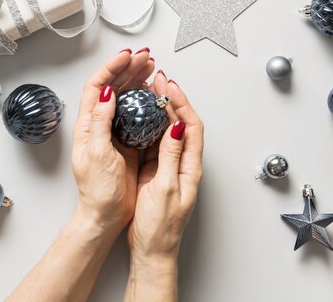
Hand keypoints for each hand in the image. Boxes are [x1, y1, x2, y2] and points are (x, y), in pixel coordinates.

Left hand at [72, 48, 154, 235]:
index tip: (127, 57)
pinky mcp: (127, 141)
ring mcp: (114, 132)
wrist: (106, 214)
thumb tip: (105, 93)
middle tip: (145, 58)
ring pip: (125, 98)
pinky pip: (136, 114)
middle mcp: (99, 125)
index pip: (96, 87)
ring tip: (151, 69)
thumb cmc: (97, 190)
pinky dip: (145, 100)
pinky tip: (154, 94)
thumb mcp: (98, 153)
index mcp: (87, 126)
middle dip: (128, 69)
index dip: (111, 68)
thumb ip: (100, 121)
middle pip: (112, 88)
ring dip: (137, 81)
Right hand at [127, 70, 203, 266]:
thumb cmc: (160, 228)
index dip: (182, 104)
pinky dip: (150, 126)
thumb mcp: (165, 189)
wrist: (151, 250)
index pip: (192, 127)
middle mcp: (183, 165)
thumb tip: (175, 127)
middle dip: (172, 100)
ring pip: (169, 131)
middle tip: (159, 81)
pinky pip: (156, 142)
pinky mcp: (157, 172)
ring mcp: (170, 167)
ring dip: (161, 110)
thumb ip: (170, 157)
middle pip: (182, 124)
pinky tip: (141, 117)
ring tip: (150, 91)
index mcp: (190, 168)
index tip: (169, 87)